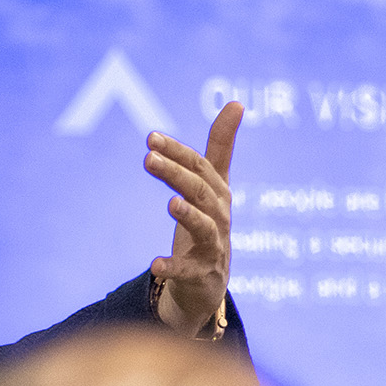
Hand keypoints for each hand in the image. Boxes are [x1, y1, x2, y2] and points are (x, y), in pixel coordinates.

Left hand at [148, 100, 241, 336]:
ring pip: (203, 227)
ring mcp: (213, 246)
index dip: (177, 152)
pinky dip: (172, 267)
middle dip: (176, 173)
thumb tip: (237, 102)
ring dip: (188, 214)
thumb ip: (220, 146)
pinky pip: (188, 271)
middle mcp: (219, 216)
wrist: (209, 283)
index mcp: (218, 193)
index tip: (151, 137)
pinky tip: (154, 264)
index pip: (199, 167)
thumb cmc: (208, 226)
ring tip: (171, 203)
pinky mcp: (202, 275)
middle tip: (148, 159)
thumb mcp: (212, 186)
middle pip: (200, 191)